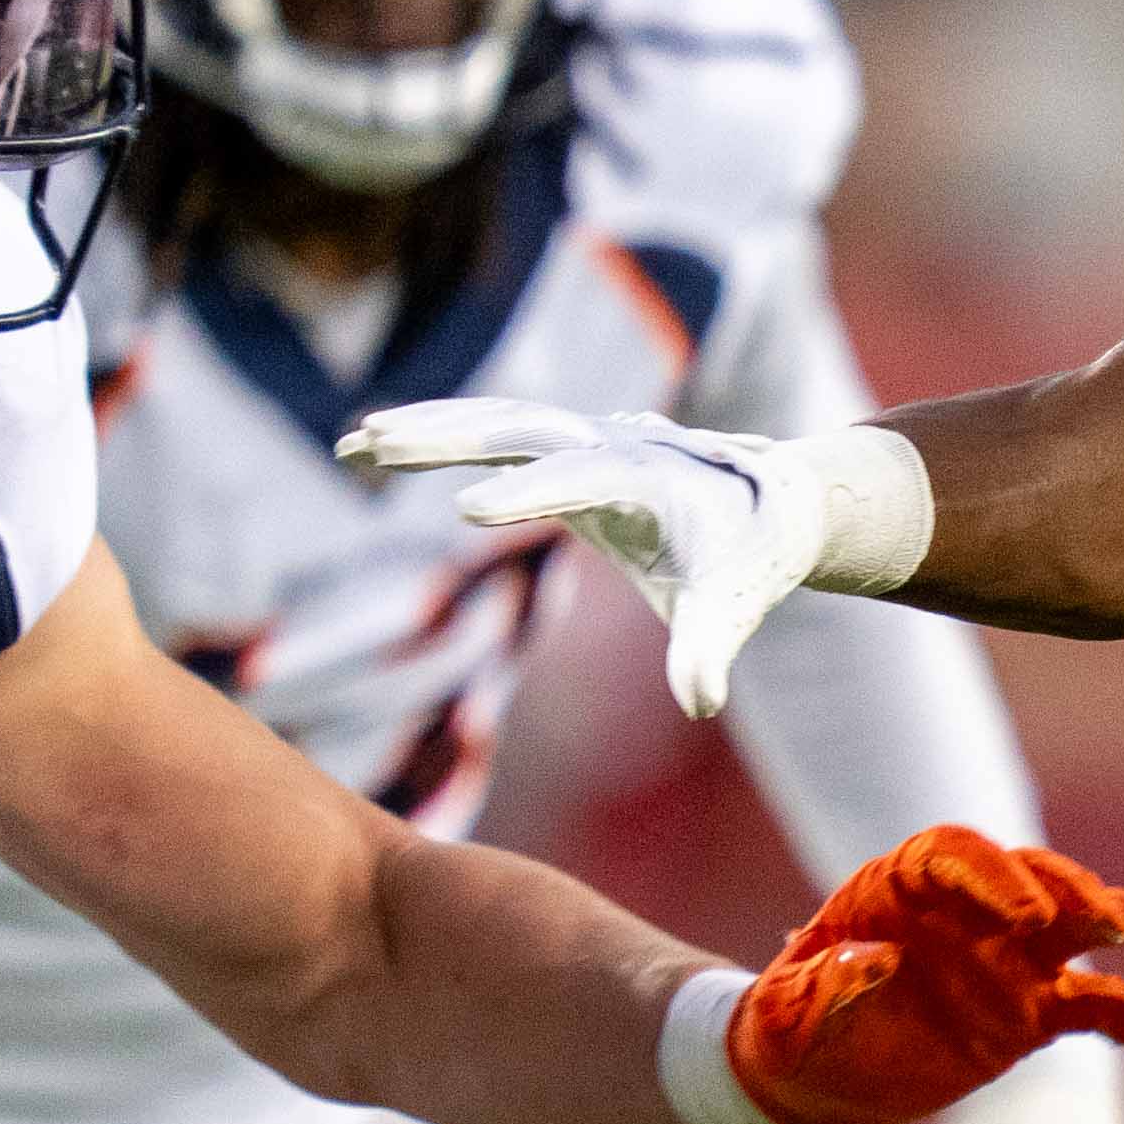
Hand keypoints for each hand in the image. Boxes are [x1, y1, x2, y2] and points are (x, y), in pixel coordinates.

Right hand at [339, 397, 834, 719]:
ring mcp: (583, 437)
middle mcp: (609, 443)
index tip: (466, 510)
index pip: (579, 480)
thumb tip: (701, 703)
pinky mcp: (563, 444)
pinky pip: (492, 429)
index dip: (527, 495)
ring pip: (495, 420)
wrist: (771, 500)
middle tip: (373, 444)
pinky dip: (437, 430)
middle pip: (518, 430)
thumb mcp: (731, 606)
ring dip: (424, 428)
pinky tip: (376, 440)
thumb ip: (708, 650)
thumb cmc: (747, 559)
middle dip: (445, 437)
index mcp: (647, 479)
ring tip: (352, 443)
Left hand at [731, 823, 1123, 1123]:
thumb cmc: (794, 1025)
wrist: (813, 1073)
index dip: (993, 878)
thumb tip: (879, 964)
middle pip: (1034, 880)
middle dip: (1074, 895)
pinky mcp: (1034, 1014)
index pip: (957, 857)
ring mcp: (1009, 961)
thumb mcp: (792, 1010)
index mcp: (903, 886)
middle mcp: (968, 913)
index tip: (1022, 916)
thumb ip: (834, 984)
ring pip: (1080, 933)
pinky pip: (1098, 1011)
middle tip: (1105, 926)